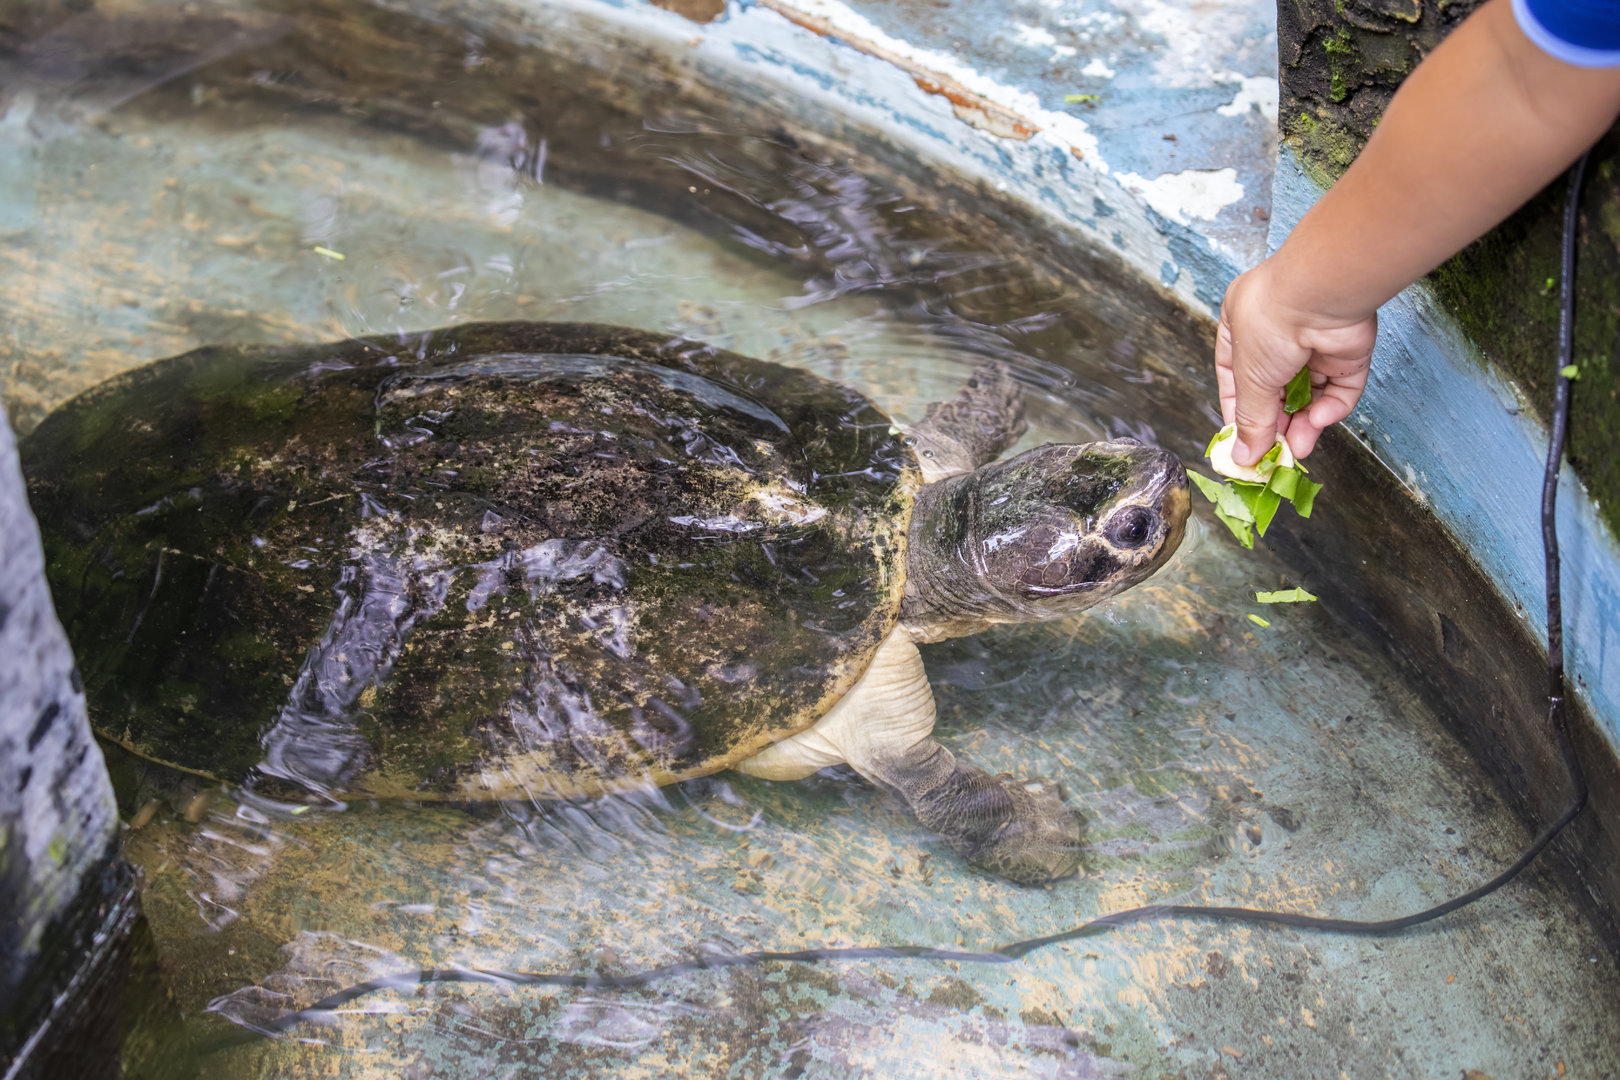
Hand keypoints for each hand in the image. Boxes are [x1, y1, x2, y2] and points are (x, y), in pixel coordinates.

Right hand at [1214, 259, 1377, 465]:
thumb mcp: (1248, 378)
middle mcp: (1278, 334)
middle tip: (1275, 457)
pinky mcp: (1347, 351)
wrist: (1321, 295)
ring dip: (1303, 423)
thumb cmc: (1271, 322)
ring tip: (1298, 448)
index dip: (1240, 416)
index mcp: (1241, 329)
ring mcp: (1315, 342)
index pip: (1237, 381)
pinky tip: (1320, 419)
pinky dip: (1332, 407)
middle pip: (1276, 392)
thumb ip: (1249, 420)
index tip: (1244, 447)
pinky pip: (1339, 388)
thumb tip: (1243, 457)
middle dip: (1276, 426)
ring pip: (1309, 394)